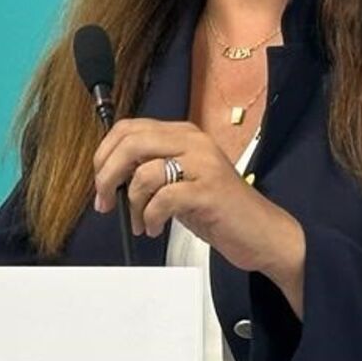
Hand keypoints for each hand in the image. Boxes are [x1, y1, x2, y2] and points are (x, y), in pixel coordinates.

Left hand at [92, 119, 307, 308]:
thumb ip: (151, 169)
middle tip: (106, 202)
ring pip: (144, 173)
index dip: (105, 153)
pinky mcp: (209, 191)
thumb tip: (110, 176)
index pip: (129, 127)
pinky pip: (163, 199)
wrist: (261, 232)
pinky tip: (155, 229)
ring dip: (133, 205)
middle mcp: (193, 142)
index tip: (100, 181)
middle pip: (131, 143)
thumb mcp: (179, 180)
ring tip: (141, 223)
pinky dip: (151, 218)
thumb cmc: (217, 209)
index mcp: (183, 134)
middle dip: (108, 176)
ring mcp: (203, 165)